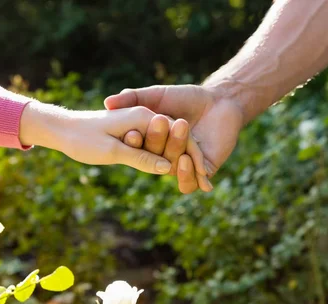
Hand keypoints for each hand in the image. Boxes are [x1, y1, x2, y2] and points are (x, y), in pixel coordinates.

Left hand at [20, 102, 193, 174]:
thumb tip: (164, 168)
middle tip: (207, 182)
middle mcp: (147, 119)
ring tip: (201, 179)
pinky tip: (173, 173)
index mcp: (144, 118)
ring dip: (182, 160)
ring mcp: (143, 125)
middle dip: (193, 160)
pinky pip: (156, 148)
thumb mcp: (111, 150)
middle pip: (176, 142)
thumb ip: (140, 157)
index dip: (192, 159)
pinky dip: (164, 160)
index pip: (177, 140)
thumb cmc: (82, 139)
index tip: (206, 180)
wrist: (61, 128)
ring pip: (168, 145)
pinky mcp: (137, 133)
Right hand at [104, 85, 243, 192]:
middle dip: (157, 140)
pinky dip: (188, 175)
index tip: (131, 133)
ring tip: (178, 134)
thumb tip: (107, 102)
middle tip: (161, 120)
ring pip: (172, 169)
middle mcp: (164, 156)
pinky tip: (187, 161)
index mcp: (151, 142)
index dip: (133, 142)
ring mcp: (183, 165)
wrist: (219, 101)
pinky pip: (191, 183)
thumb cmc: (185, 97)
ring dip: (173, 155)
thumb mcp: (156, 95)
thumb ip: (133, 98)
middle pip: (156, 157)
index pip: (138, 147)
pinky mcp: (202, 171)